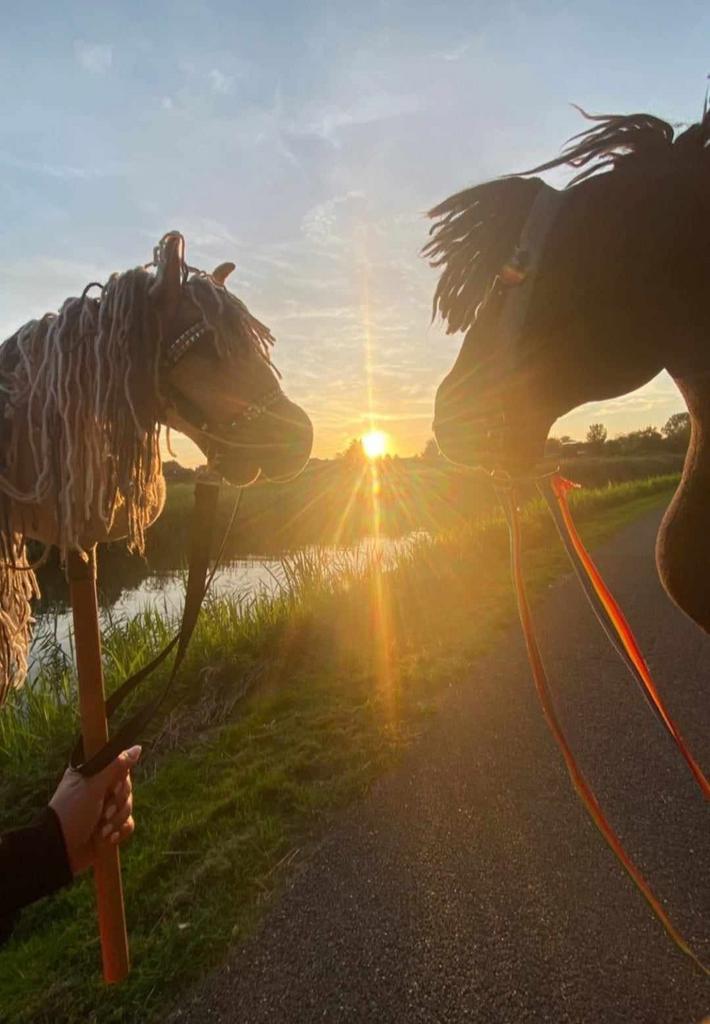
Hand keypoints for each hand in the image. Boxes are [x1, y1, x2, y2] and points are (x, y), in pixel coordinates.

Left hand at [49, 746, 140, 875]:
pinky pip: (128, 824)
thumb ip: (116, 767)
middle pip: (127, 788)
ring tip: (102, 830)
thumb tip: (137, 748)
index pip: (120, 768)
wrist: (61, 850)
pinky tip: (109, 838)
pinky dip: (120, 831)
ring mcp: (106, 809)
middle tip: (104, 812)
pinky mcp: (111, 827)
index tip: (113, 788)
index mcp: (93, 775)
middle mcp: (100, 789)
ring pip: (129, 807)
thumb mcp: (93, 786)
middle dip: (118, 804)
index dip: (121, 779)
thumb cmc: (72, 812)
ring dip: (116, 821)